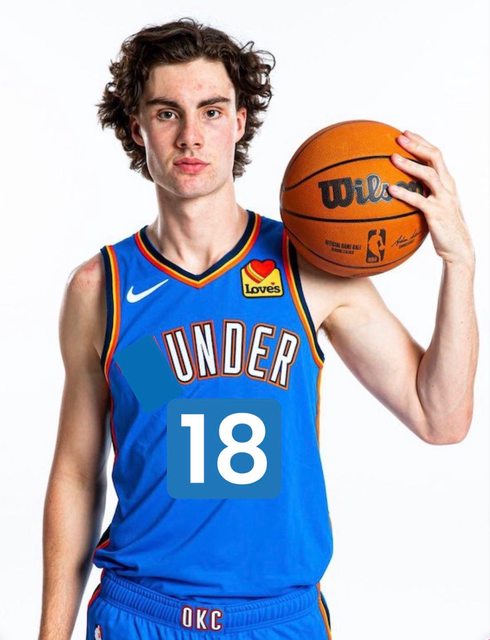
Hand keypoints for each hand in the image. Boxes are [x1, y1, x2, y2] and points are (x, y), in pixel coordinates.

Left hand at [388, 130, 474, 266]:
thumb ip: (422, 194)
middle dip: (416, 145)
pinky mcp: (436, 213)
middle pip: (434, 157)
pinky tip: (390, 189)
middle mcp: (447, 186)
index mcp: (447, 182)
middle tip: (398, 137)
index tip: (405, 133)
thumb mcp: (434, 206)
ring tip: (392, 158)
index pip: (435, 155)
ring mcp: (443, 199)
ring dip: (410, 165)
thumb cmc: (442, 227)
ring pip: (428, 174)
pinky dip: (404, 193)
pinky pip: (419, 200)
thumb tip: (399, 187)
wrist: (457, 248)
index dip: (421, 142)